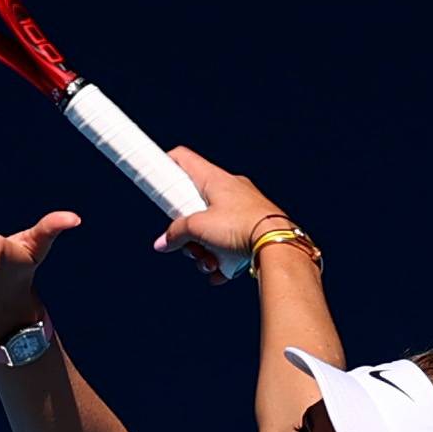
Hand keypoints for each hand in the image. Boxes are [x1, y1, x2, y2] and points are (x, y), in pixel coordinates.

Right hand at [152, 148, 290, 286]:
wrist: (278, 245)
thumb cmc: (241, 226)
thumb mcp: (198, 228)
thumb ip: (176, 233)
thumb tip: (162, 243)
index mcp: (216, 179)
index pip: (184, 159)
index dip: (166, 166)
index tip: (154, 180)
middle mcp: (230, 190)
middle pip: (194, 205)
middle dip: (187, 232)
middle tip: (187, 243)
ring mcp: (242, 210)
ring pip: (210, 230)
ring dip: (203, 251)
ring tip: (209, 262)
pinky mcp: (252, 230)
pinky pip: (227, 244)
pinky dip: (221, 259)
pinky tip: (220, 271)